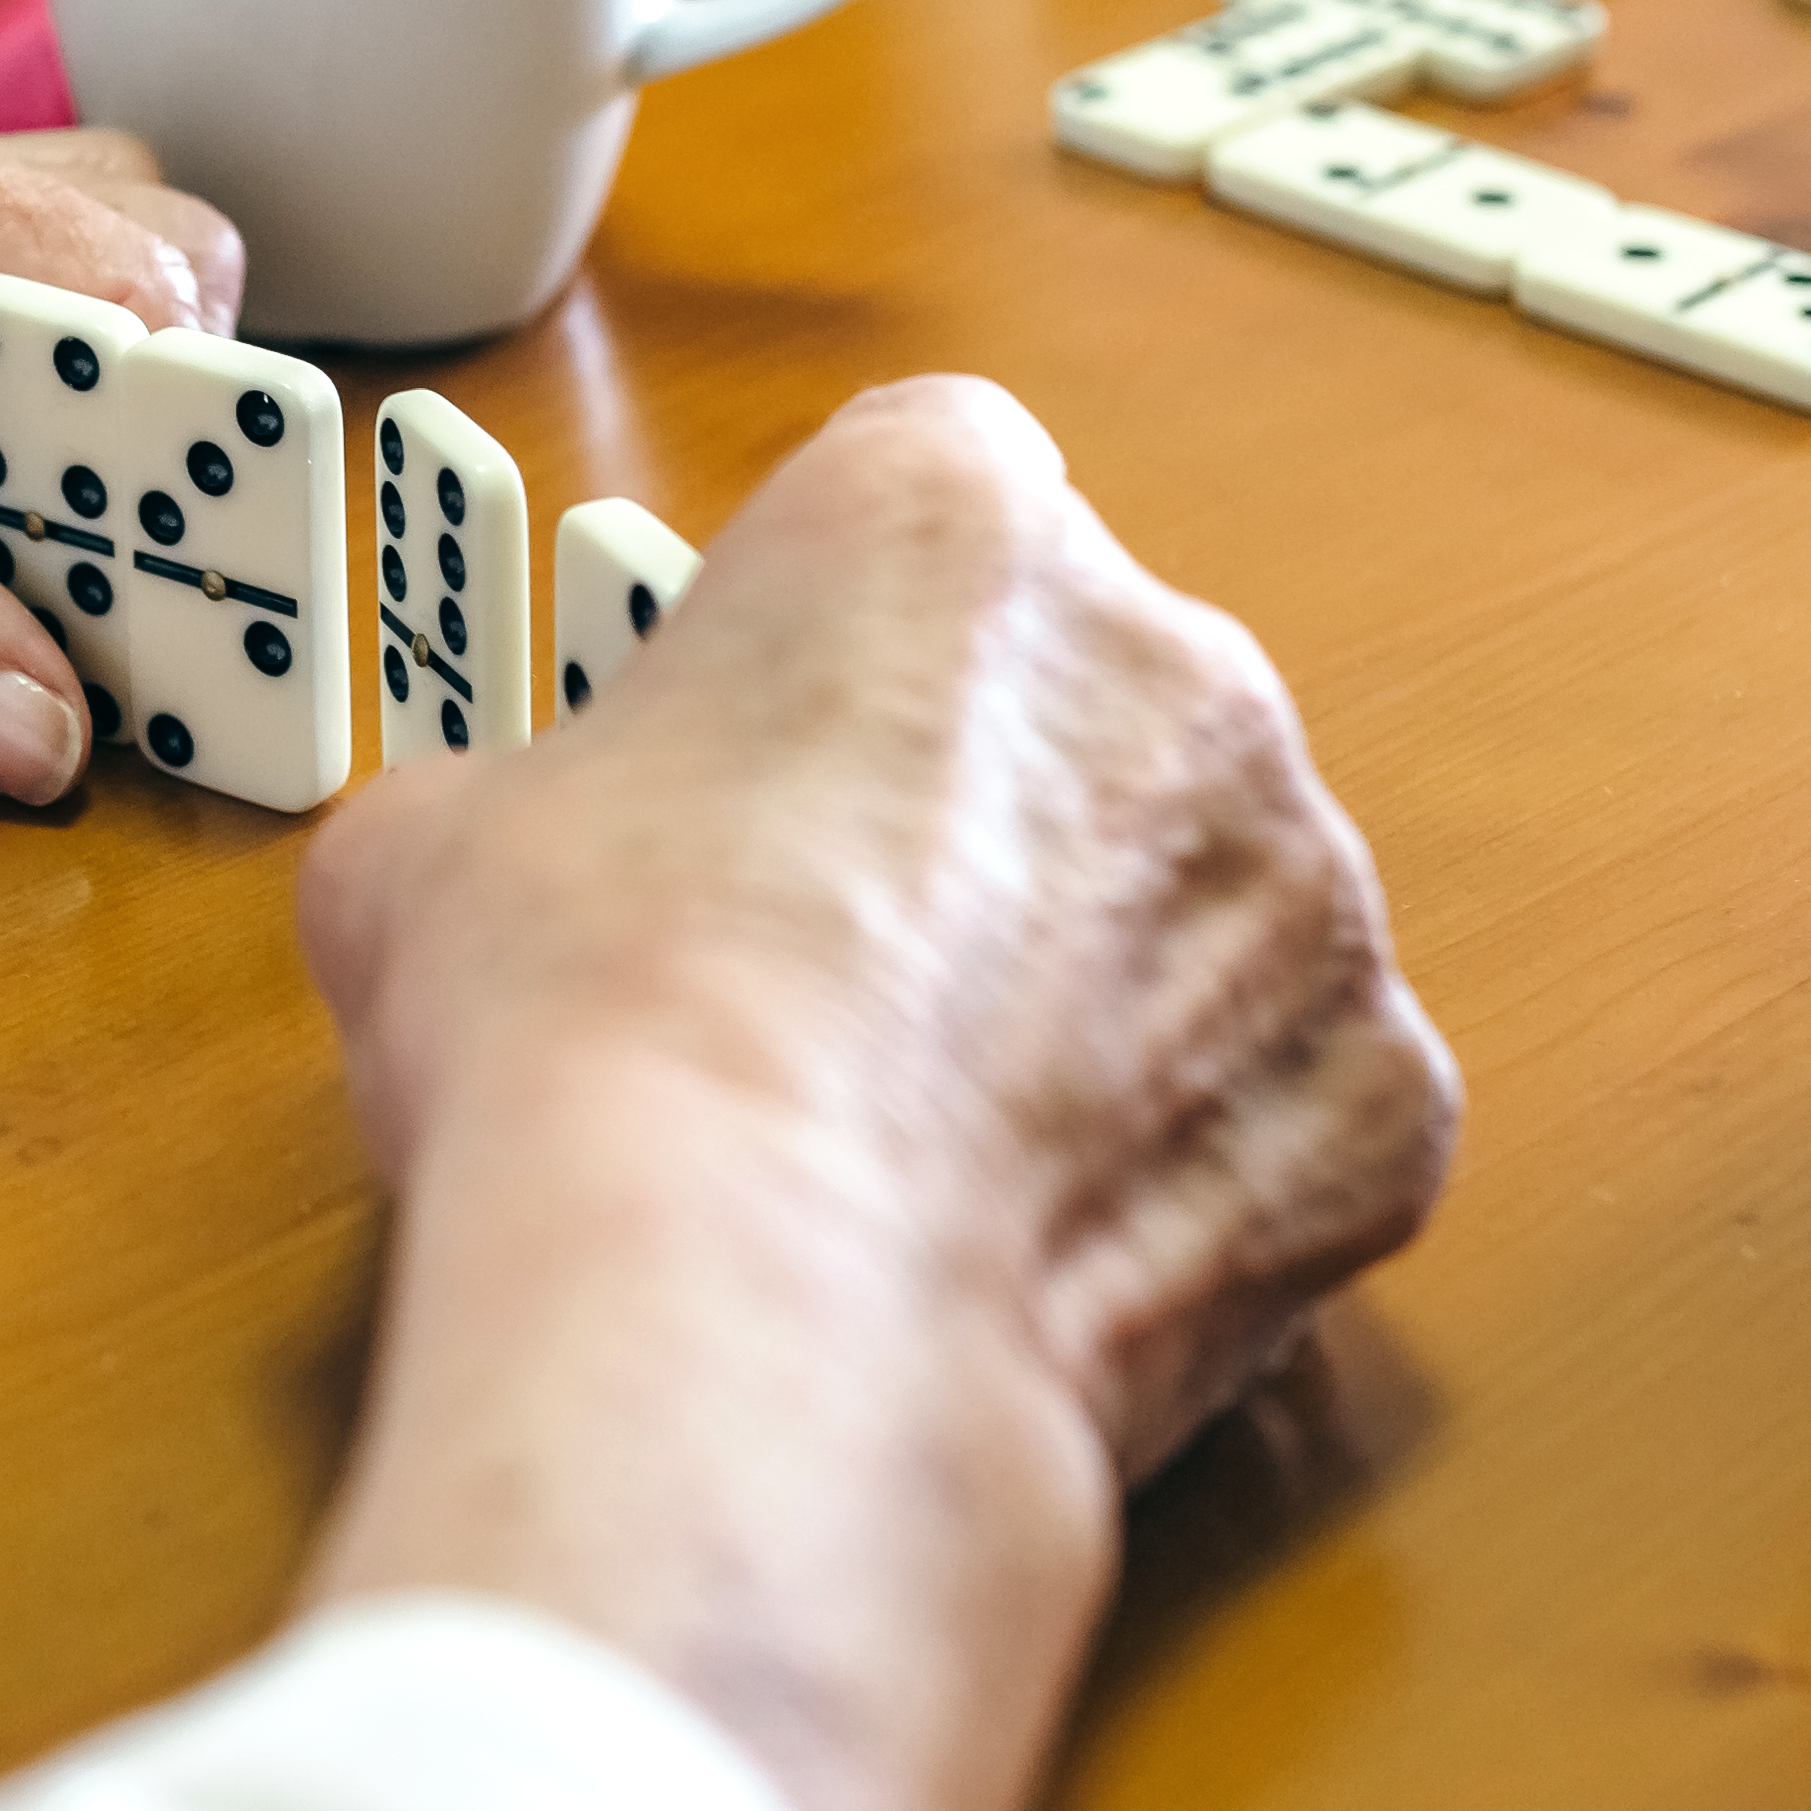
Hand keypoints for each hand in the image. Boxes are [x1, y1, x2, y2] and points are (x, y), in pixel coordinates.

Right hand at [283, 380, 1449, 1810]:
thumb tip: (515, 875)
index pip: (931, 502)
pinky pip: (1292, 1112)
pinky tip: (1038, 1249)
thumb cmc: (592, 1035)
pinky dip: (1198, 1180)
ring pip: (1209, 914)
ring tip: (928, 1140)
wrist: (747, 1308)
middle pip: (1092, 703)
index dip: (836, 639)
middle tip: (834, 971)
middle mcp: (1175, 661)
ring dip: (1105, 1000)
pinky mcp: (1379, 1098)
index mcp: (947, 518)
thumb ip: (532, 801)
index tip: (769, 754)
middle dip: (990, 822)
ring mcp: (1307, 887)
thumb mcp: (431, 845)